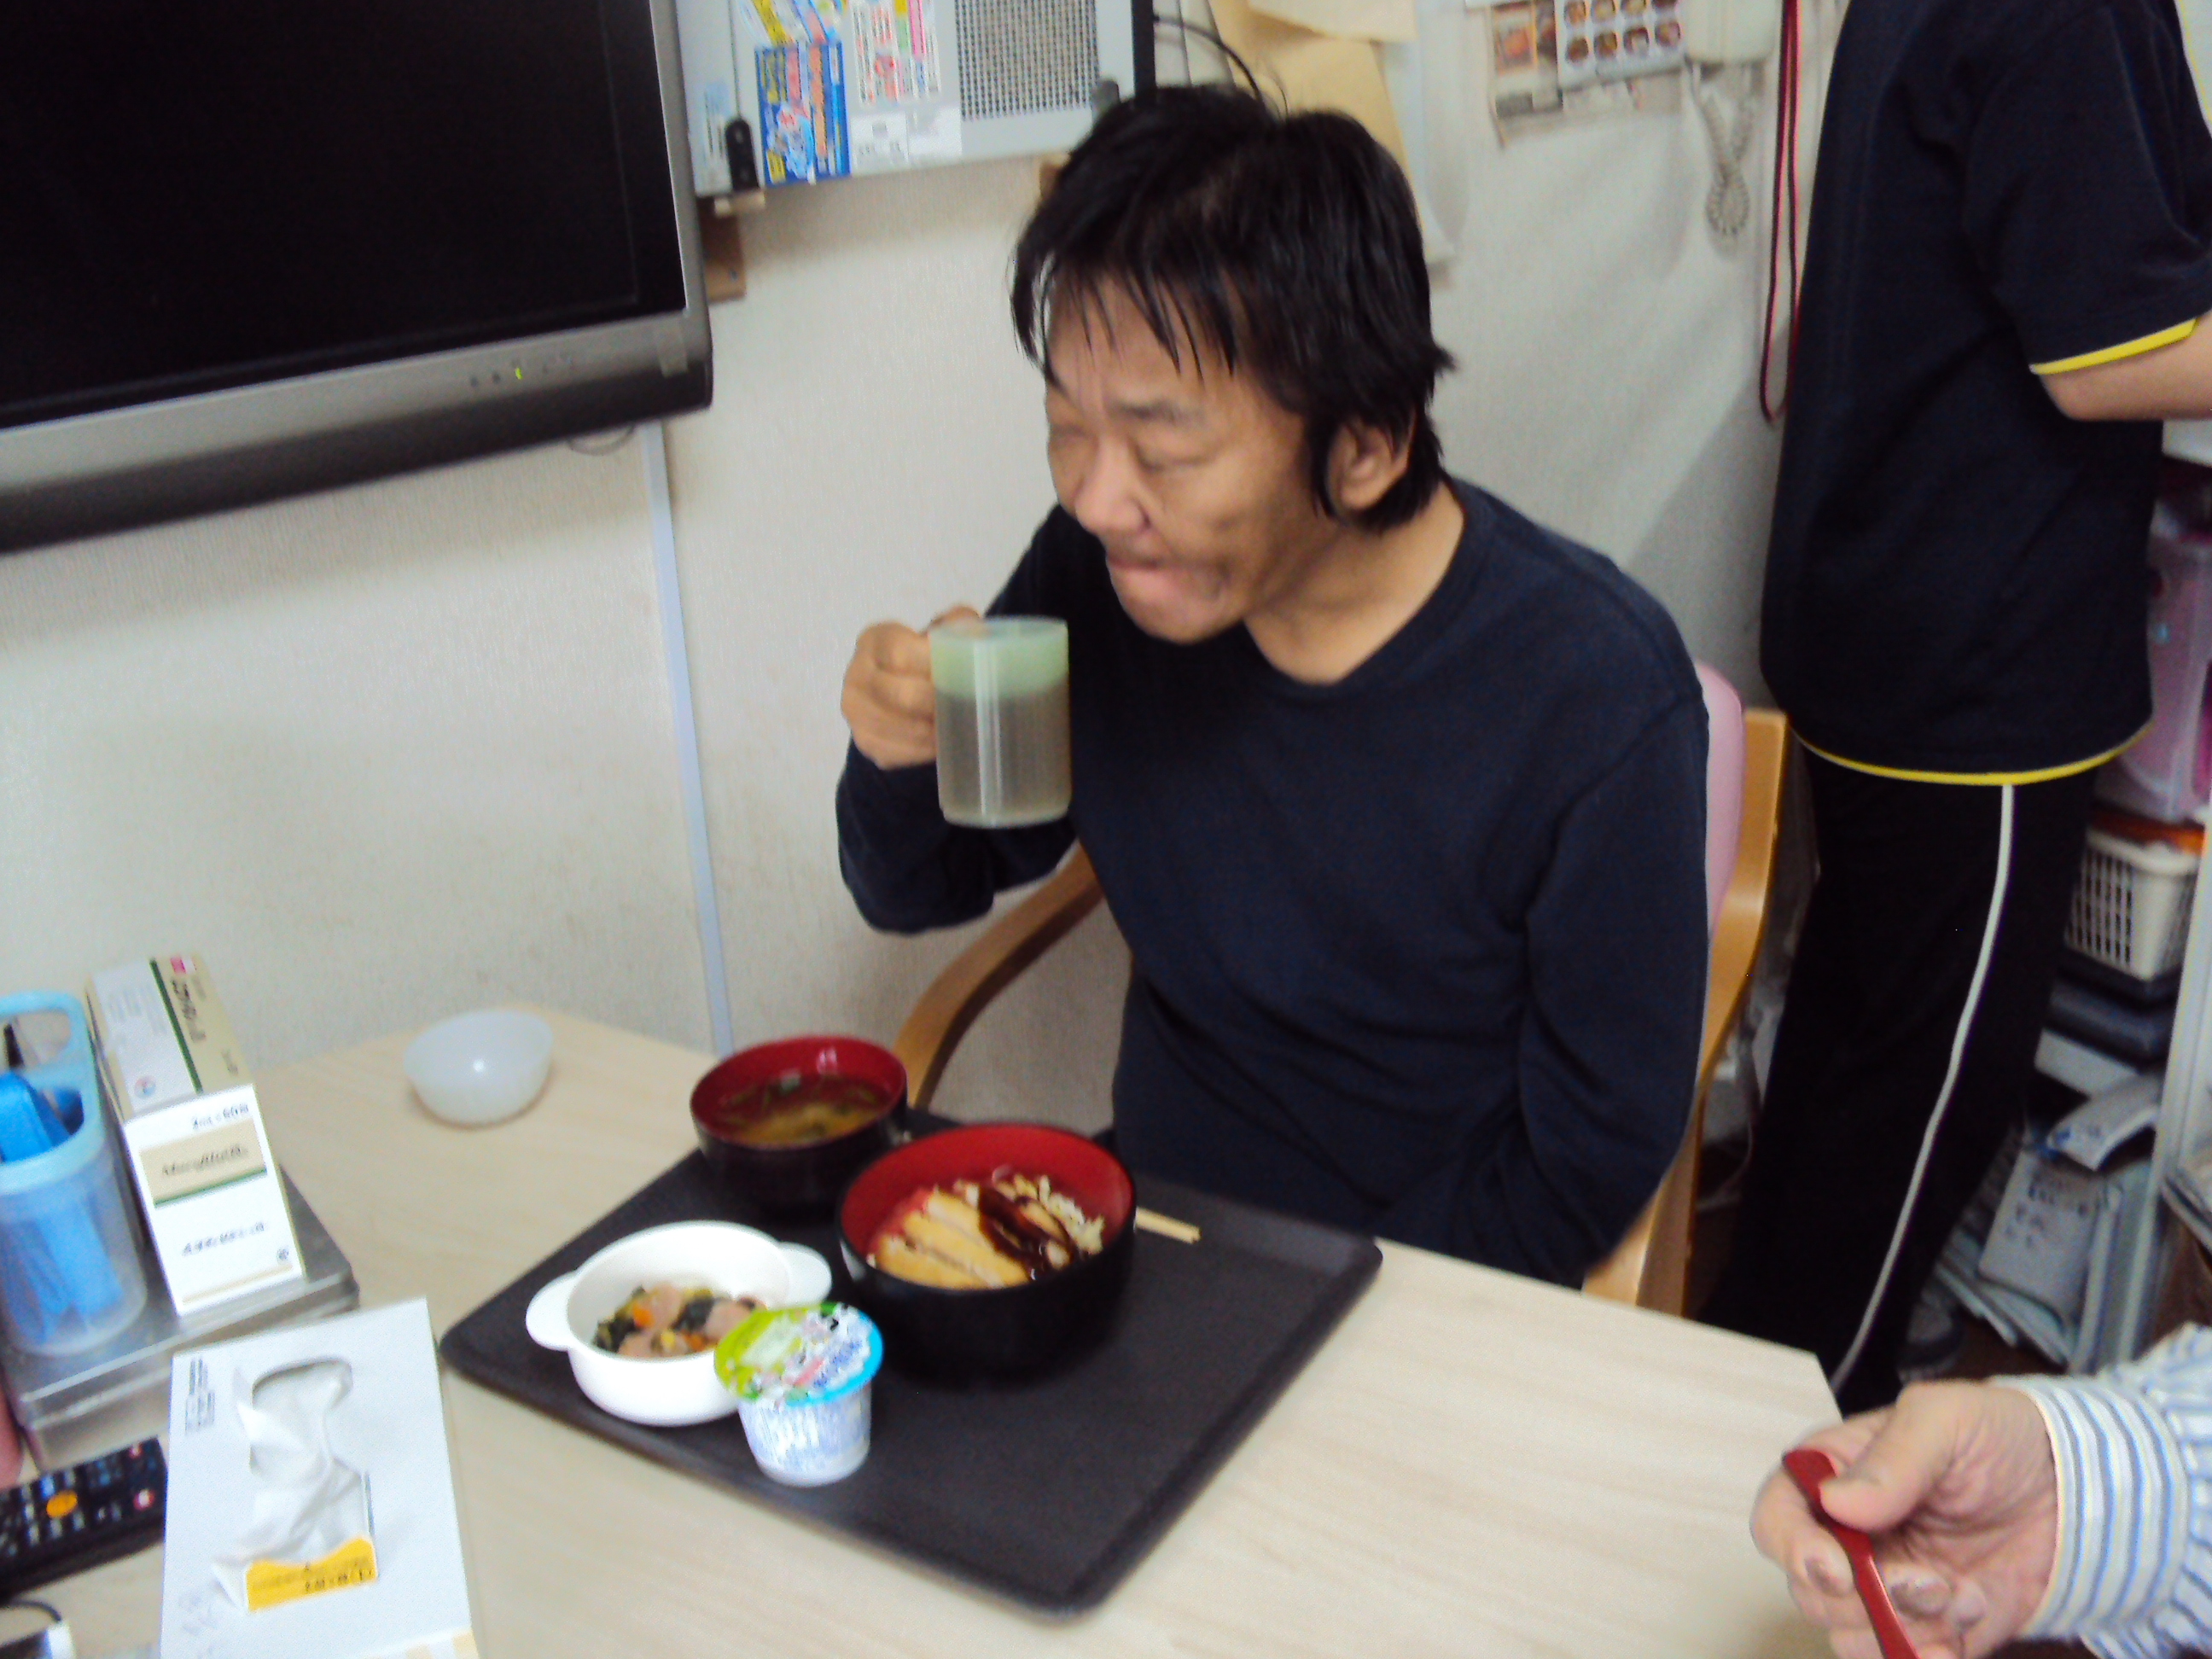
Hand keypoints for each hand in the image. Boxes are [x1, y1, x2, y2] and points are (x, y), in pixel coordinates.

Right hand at [840, 606, 980, 768]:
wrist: (899, 689)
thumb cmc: (924, 658)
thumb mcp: (940, 633)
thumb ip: (957, 626)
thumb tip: (973, 633)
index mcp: (874, 639)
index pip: (900, 652)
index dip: (933, 666)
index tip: (960, 674)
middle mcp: (856, 674)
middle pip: (901, 695)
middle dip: (937, 702)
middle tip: (964, 707)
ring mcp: (856, 711)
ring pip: (900, 727)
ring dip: (933, 730)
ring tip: (956, 725)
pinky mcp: (864, 741)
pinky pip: (896, 752)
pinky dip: (923, 750)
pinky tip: (940, 743)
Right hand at [1752, 1381, 2059, 1658]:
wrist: (2073, 1490)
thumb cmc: (1996, 1437)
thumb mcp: (1946, 1419)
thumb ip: (1895, 1458)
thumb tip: (1839, 1503)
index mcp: (1832, 1477)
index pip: (1777, 1519)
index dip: (1793, 1548)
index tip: (1837, 1569)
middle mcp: (1847, 1539)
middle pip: (1810, 1590)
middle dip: (1866, 1599)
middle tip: (1928, 1582)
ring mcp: (1885, 1589)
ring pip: (1849, 1636)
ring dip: (1903, 1630)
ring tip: (1960, 1597)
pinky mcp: (1927, 1629)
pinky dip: (1928, 1658)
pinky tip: (1964, 1629)